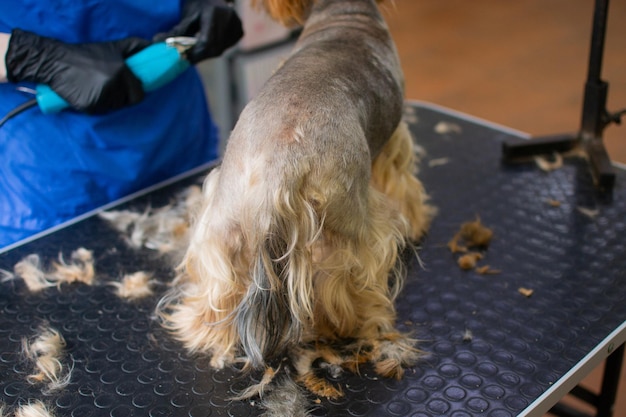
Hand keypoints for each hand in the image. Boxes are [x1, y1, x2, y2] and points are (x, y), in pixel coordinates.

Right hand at [5, 29, 149, 112]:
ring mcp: (102, 98)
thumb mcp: (113, 47)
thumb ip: (135, 47)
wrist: (56, 62)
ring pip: (115, 107)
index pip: (139, 94)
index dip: (134, 91)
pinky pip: (101, 111)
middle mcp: (113, 86)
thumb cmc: (86, 54)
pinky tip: (89, 93)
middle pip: (128, 102)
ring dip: (110, 101)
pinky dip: (97, 105)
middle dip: (122, 97)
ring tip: (97, 87)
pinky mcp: (90, 107)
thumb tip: (154, 48)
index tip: (126, 86)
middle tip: (109, 86)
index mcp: (122, 72)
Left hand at [155, 0, 242, 63]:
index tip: (184, 57)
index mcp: (215, 13)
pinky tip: (207, 46)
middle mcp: (229, 19)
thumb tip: (157, 42)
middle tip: (188, 58)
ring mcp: (237, 26)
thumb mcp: (187, 17)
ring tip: (195, 51)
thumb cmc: (197, 4)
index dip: (195, 52)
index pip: (206, 41)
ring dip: (206, 54)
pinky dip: (214, 49)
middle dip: (199, 55)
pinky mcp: (239, 32)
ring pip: (219, 49)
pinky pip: (225, 47)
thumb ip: (176, 31)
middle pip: (214, 48)